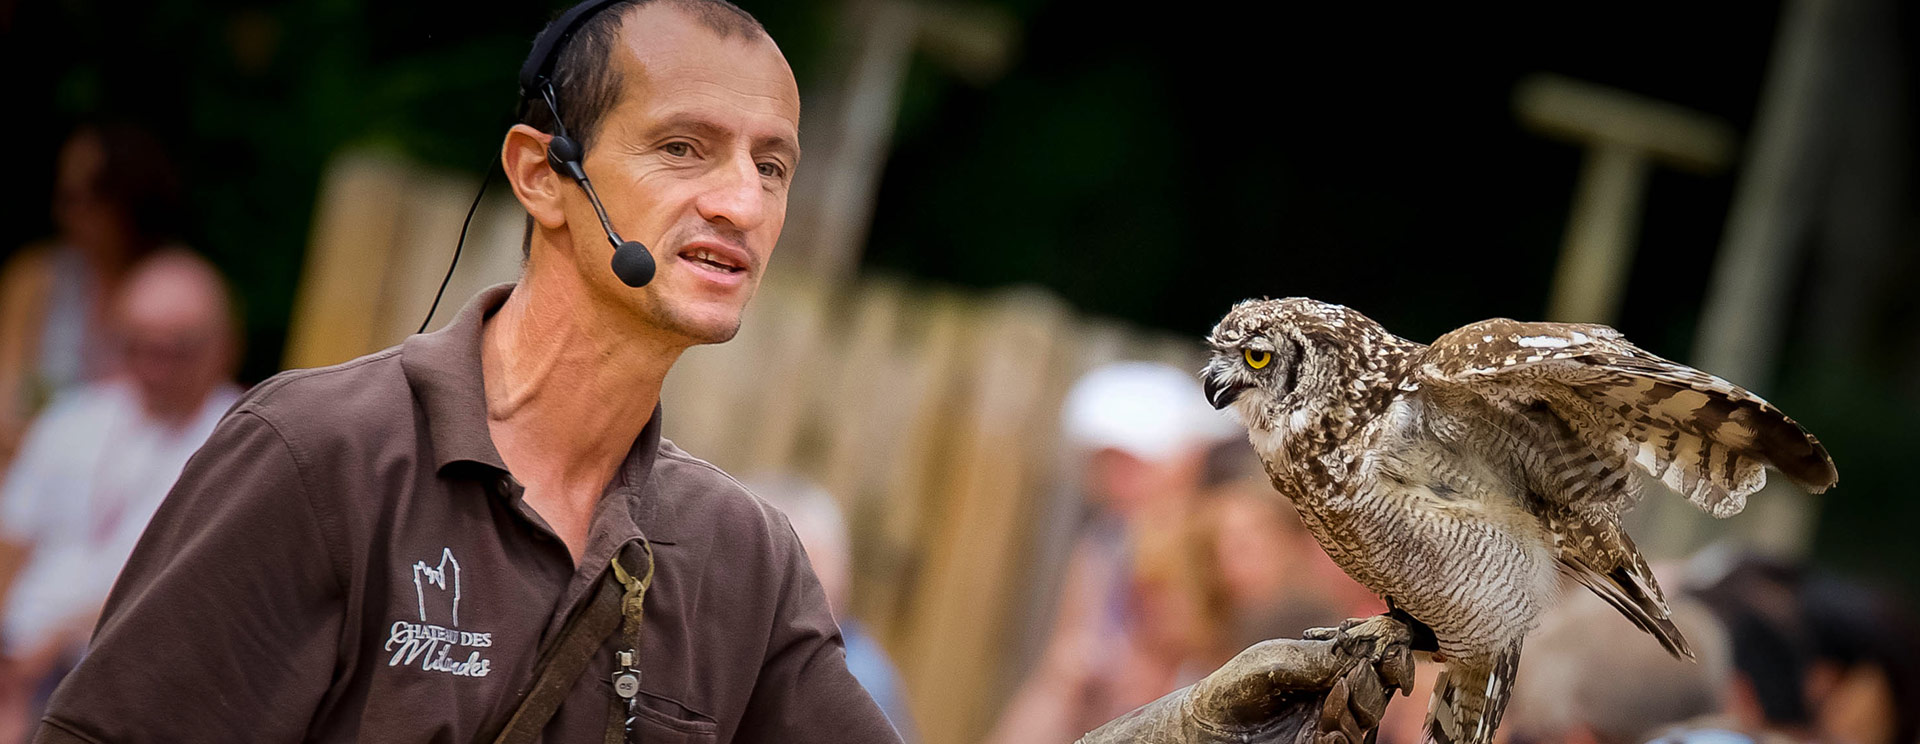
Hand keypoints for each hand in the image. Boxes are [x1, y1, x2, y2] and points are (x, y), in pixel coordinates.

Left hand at [1078, 615, 1414, 743]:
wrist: (1205, 733)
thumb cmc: (1235, 689)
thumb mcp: (1270, 662)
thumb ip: (1317, 657)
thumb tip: (1366, 653)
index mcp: (1332, 661)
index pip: (1376, 648)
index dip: (1392, 646)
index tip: (1391, 652)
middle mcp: (1342, 692)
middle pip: (1383, 683)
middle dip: (1377, 681)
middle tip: (1349, 682)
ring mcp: (1336, 725)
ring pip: (1371, 718)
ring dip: (1358, 711)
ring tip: (1331, 711)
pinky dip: (1345, 739)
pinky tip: (1330, 735)